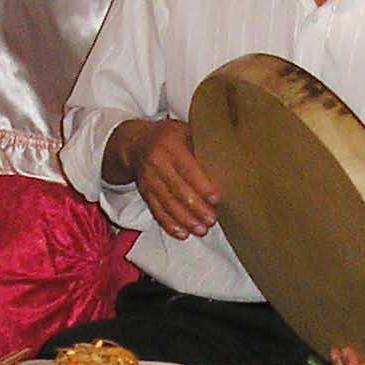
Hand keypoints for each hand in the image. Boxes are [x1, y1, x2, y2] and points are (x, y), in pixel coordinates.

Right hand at [107, 118, 221, 239]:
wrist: (135, 143)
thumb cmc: (168, 137)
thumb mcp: (185, 131)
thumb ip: (202, 144)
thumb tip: (229, 161)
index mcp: (170, 145)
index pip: (187, 168)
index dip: (202, 185)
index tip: (216, 198)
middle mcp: (157, 162)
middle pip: (177, 189)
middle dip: (196, 207)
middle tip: (211, 220)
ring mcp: (149, 179)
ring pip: (167, 203)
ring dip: (184, 220)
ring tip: (201, 230)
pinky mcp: (145, 192)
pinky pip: (156, 210)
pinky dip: (169, 224)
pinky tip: (182, 233)